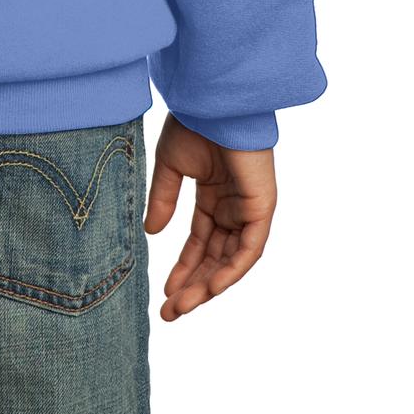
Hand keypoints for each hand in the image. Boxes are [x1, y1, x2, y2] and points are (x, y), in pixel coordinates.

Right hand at [142, 116, 276, 320]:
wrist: (213, 101)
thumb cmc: (194, 123)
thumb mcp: (170, 167)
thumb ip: (163, 200)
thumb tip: (152, 235)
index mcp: (214, 196)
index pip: (200, 243)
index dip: (183, 268)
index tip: (164, 293)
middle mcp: (233, 207)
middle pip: (215, 258)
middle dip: (193, 285)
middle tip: (170, 312)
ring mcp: (249, 209)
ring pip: (231, 260)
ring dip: (207, 285)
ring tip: (182, 306)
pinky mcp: (262, 207)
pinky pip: (248, 250)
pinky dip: (230, 271)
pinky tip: (209, 288)